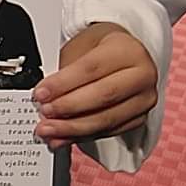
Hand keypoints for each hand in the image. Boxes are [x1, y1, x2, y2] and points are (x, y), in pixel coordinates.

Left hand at [32, 23, 156, 150]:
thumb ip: (63, 72)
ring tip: (49, 130)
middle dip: (68, 107)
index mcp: (127, 50)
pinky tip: (63, 137)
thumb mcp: (79, 48)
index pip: (91, 68)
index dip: (63, 83)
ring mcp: (144, 99)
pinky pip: (108, 131)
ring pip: (106, 119)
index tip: (41, 93)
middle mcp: (143, 75)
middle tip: (44, 112)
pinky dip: (81, 136)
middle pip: (103, 96)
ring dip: (72, 128)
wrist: (120, 56)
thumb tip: (44, 97)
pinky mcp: (139, 119)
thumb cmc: (98, 49)